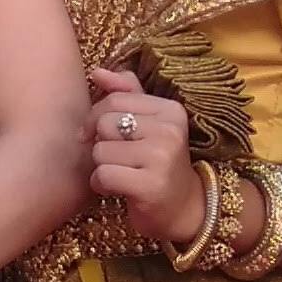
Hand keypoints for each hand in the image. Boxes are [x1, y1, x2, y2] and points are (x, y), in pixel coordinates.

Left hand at [83, 69, 207, 246]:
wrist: (184, 209)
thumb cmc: (159, 163)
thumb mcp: (149, 124)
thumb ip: (126, 94)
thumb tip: (98, 72)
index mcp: (170, 110)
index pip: (114, 100)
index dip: (97, 118)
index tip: (102, 136)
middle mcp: (170, 130)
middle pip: (104, 124)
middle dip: (102, 144)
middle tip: (119, 159)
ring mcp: (162, 158)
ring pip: (100, 151)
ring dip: (101, 167)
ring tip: (121, 175)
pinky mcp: (150, 186)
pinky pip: (103, 175)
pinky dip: (101, 185)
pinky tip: (116, 190)